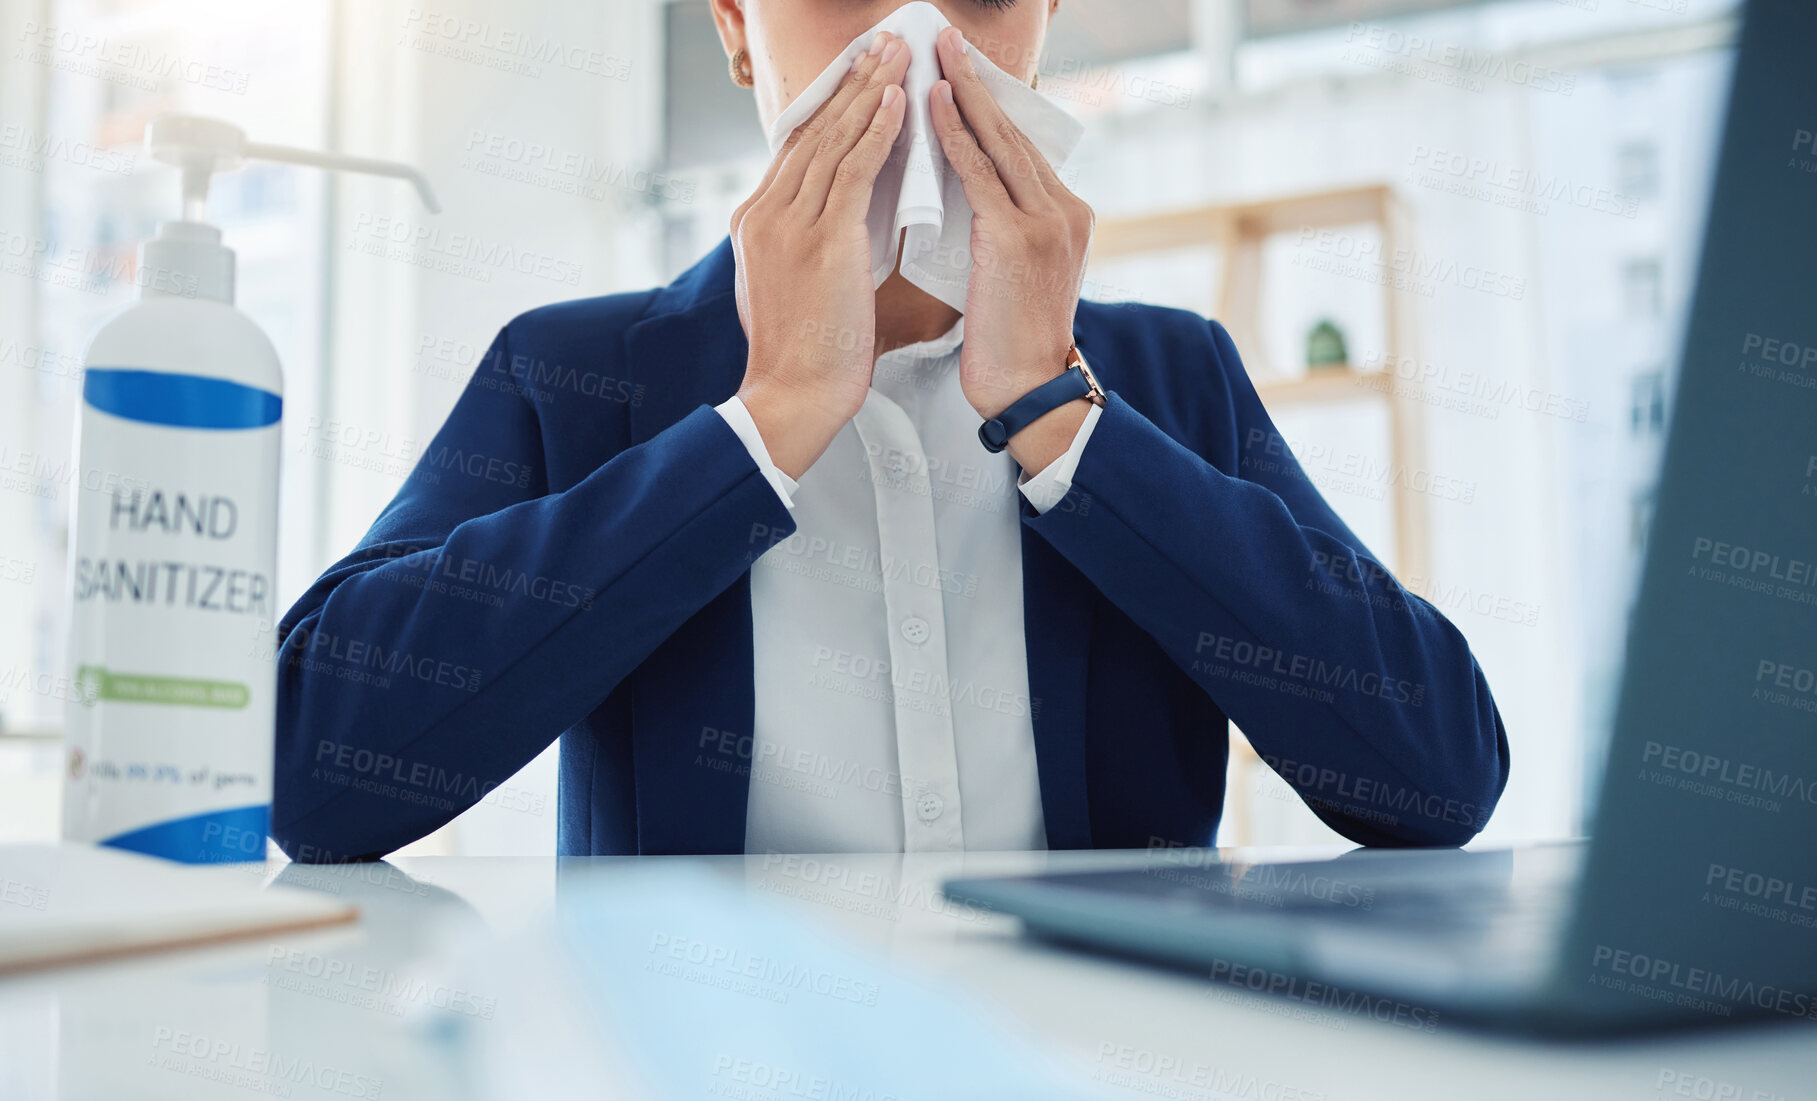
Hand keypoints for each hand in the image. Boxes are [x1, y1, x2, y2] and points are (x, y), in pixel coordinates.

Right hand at [730, 32, 910, 481]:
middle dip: (851, 82)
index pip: (796, 147)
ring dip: (870, 92)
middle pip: (813, 130)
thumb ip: (808, 245)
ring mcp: (788, 225)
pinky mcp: (820, 241)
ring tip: (897, 54)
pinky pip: (852, 172)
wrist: (792, 397)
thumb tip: (841, 224)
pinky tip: (899, 103)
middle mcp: (765, 213)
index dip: (831, 105)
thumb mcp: (794, 286)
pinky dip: (876, 133)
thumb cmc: (804, 355)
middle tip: (882, 41)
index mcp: (756, 221)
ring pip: (833, 141)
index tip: (859, 73)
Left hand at [930, 26, 1096, 471]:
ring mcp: (1045, 221)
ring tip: (934, 54)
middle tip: (945, 39)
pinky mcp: (1017, 238)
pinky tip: (930, 105)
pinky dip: (953, 135)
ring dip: (963, 92)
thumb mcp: (1011, 276)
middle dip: (977, 81)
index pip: (1021, 149)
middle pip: (1013, 131)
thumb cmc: (1007, 345)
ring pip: (998, 142)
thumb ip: (998, 232)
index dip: (988, 107)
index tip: (961, 72)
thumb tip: (965, 202)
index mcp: (1065, 216)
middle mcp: (1063, 210)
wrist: (1026, 392)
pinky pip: (978, 173)